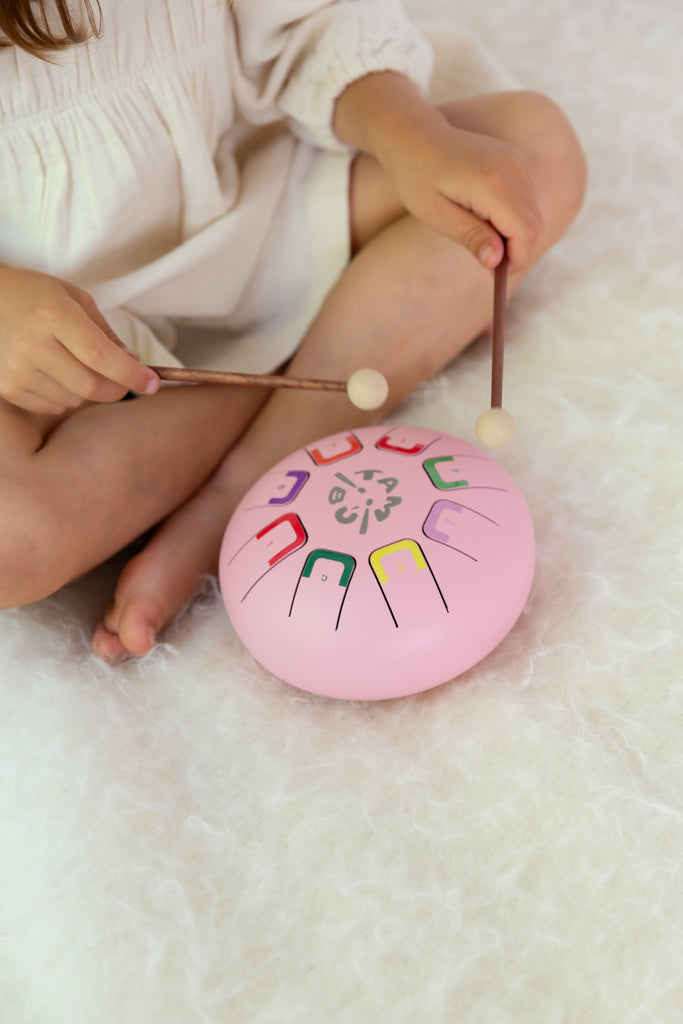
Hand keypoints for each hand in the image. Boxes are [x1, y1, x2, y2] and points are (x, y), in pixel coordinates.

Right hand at [0, 264, 158, 414]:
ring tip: (75, 364)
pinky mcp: (6, 386)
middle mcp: (33, 345)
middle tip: (124, 380)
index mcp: (55, 316)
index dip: (132, 375)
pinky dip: (65, 397)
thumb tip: (135, 364)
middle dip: (118, 388)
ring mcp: (17, 369)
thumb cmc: (35, 296)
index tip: (152, 383)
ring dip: (88, 391)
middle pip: (92, 387)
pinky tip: (55, 373)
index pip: (102, 356)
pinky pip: (52, 407)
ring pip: (74, 400)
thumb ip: (106, 333)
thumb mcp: (74, 300)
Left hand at [334, 72, 543, 271]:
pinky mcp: (515, 160)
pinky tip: (487, 222)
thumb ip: (470, 236)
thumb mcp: (436, 214)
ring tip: (483, 241)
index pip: (525, 231)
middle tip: (489, 265)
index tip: (495, 276)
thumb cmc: (417, 177)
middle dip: (517, 251)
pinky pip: (527, 199)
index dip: (515, 259)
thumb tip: (495, 262)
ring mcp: (516, 161)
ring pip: (533, 213)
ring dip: (515, 235)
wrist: (414, 135)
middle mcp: (512, 169)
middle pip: (534, 224)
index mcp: (493, 184)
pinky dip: (514, 218)